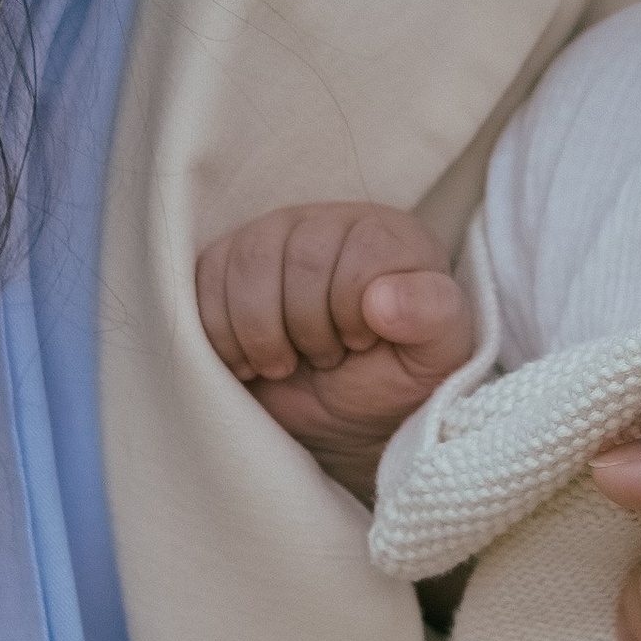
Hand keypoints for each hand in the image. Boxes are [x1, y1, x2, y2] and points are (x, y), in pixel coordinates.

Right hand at [196, 201, 474, 502]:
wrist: (341, 418)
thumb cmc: (396, 380)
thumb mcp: (437, 357)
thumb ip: (433, 317)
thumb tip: (383, 299)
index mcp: (389, 236)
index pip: (360, 251)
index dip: (351, 311)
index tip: (361, 345)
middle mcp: (330, 223)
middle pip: (298, 256)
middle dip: (308, 329)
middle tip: (324, 359)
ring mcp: (273, 239)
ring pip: (247, 264)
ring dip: (262, 334)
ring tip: (286, 363)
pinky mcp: (224, 267)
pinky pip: (202, 283)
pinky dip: (220, 336)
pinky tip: (247, 361)